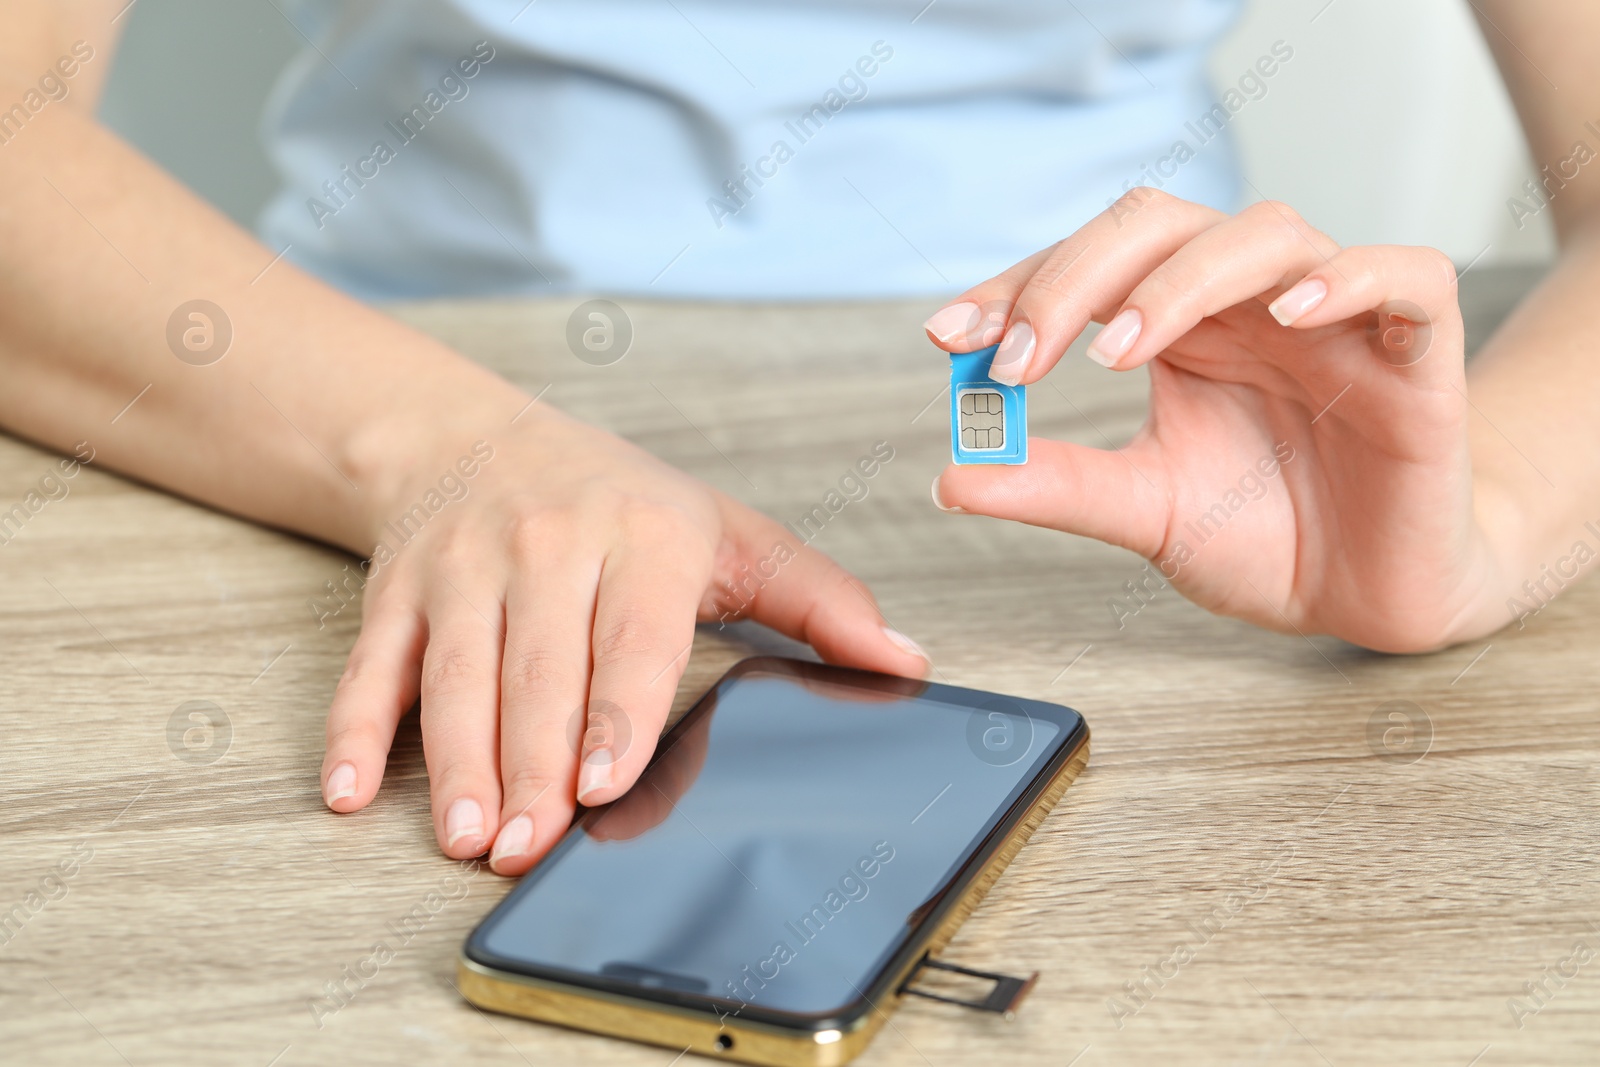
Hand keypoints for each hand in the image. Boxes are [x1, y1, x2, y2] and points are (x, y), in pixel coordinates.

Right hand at [318, 402, 927, 874]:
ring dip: (457, 761)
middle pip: (538, 670)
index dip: (617, 711)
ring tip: (468, 834)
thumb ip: (819, 600)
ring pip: (454, 675)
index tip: (607, 782)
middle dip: (536, 764)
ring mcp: (462, 567)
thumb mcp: (728, 532)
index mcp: (641, 534)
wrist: (475, 436)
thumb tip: (904, 664)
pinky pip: (372, 667)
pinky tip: (352, 790)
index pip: (630, 634)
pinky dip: (355, 730)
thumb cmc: (616, 498)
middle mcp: (546, 544)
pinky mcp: (397, 591)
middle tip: (533, 846)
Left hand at [924, 190, 1512, 652]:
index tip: (949, 336)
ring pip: (1264, 234)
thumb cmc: (1263, 537)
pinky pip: (1406, 275)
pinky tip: (1291, 316)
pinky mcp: (1418, 350)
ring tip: (1120, 350)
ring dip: (1180, 280)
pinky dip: (1351, 279)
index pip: (1088, 266)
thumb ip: (1056, 484)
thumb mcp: (1142, 510)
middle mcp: (1247, 302)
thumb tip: (951, 476)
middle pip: (1160, 225)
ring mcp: (1334, 318)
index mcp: (1178, 326)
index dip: (1018, 289)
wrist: (1366, 597)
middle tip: (1018, 354)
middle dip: (1075, 277)